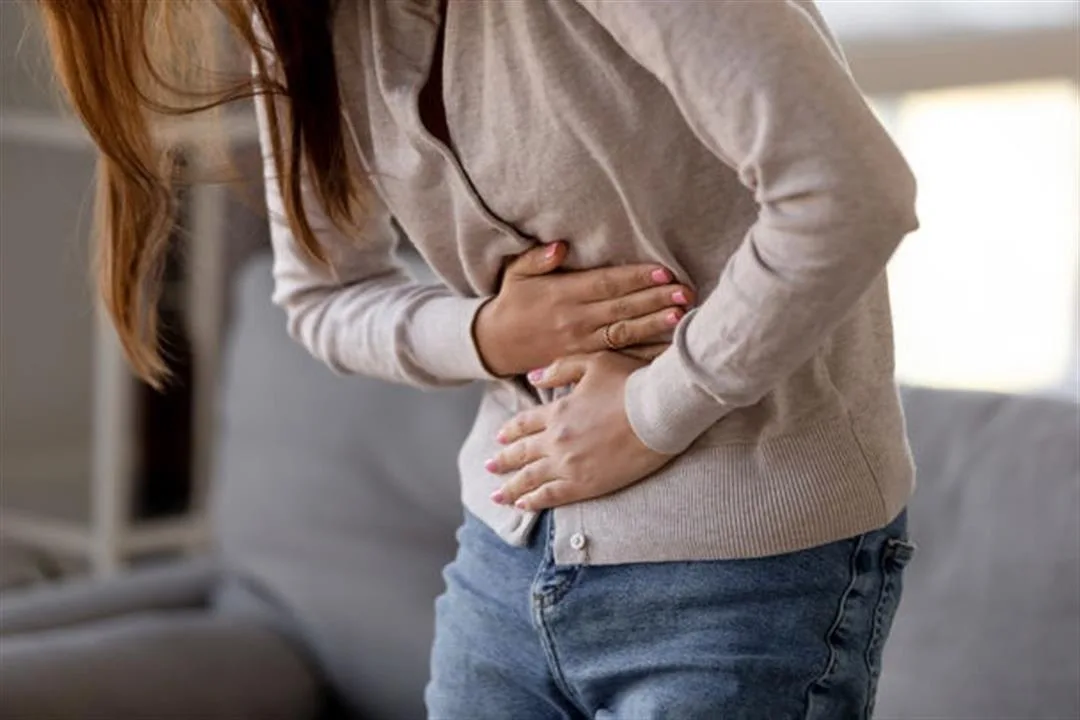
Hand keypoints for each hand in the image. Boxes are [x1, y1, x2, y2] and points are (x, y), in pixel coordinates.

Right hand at [473, 243, 692, 376]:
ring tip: (680, 315)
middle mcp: (575, 318)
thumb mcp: (516, 273)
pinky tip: (664, 347)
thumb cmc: (512, 302)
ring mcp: (581, 341)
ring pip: (623, 332)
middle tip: (685, 292)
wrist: (495, 345)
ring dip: (654, 324)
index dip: (635, 277)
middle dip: (655, 299)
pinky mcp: (584, 356)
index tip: (663, 271)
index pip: (605, 283)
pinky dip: (641, 350)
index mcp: (563, 294)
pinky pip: (617, 353)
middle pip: (621, 307)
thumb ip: (538, 258)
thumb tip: (561, 246)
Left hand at [485, 352, 673, 510]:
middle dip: (503, 461)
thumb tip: (533, 377)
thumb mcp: (593, 364)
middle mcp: (557, 440)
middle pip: (522, 453)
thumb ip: (560, 370)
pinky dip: (534, 501)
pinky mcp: (587, 484)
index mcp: (558, 412)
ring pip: (531, 478)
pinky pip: (552, 496)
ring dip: (511, 487)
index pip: (525, 424)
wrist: (659, 410)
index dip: (510, 432)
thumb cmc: (632, 383)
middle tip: (489, 467)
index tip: (499, 439)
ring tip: (497, 495)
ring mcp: (570, 464)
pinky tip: (523, 506)